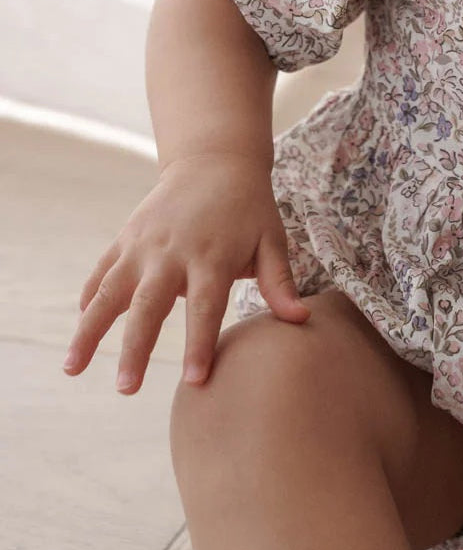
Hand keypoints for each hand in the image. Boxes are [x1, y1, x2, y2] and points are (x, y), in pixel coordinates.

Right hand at [63, 152, 309, 393]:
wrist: (215, 161)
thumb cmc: (250, 208)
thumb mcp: (272, 239)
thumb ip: (279, 282)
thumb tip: (302, 320)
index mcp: (212, 257)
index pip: (206, 309)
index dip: (200, 345)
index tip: (196, 381)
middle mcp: (172, 253)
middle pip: (149, 307)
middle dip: (136, 349)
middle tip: (127, 388)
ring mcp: (144, 245)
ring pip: (110, 292)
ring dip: (90, 331)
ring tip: (72, 369)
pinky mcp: (126, 238)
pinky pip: (102, 272)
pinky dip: (89, 299)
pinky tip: (80, 327)